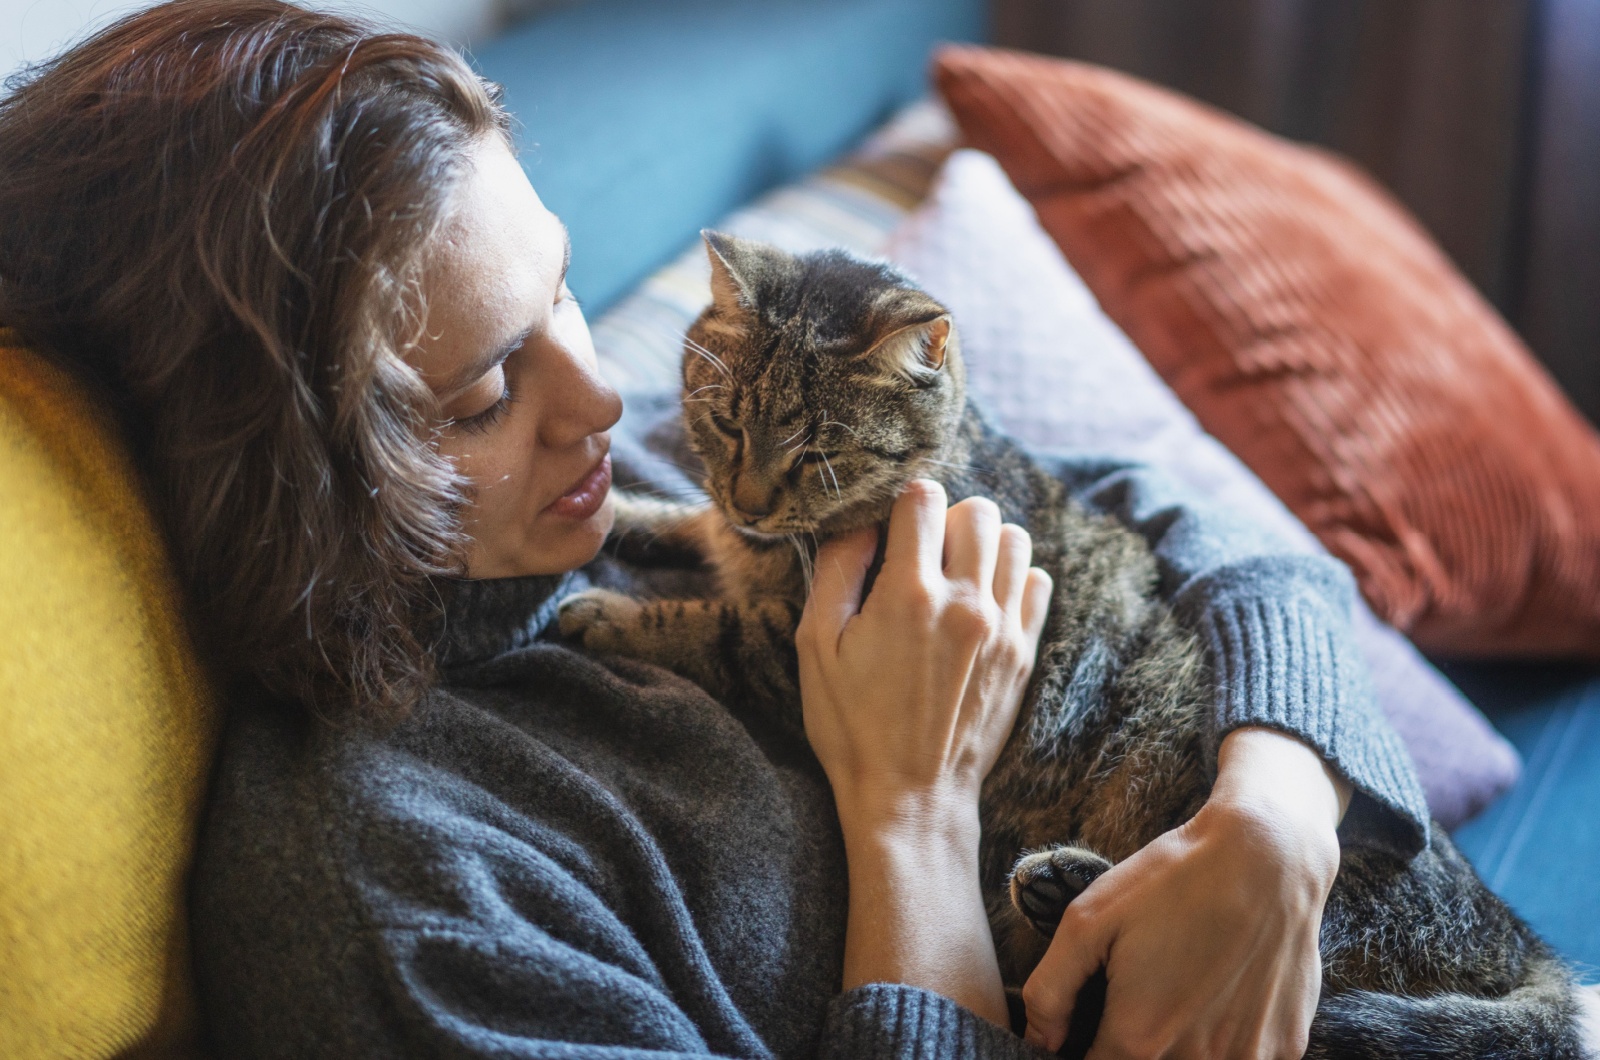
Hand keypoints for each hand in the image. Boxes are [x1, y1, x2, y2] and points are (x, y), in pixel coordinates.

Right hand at [798, 480, 1050, 1024]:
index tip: (887, 532)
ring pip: (1014, 539)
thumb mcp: (815, 645)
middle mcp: (965, 603)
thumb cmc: (850, 724)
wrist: (909, 797)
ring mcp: (1002, 628)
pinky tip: (979, 602)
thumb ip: (836, 569)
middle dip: (944, 518)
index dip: (899, 505)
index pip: (923, 497)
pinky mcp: (1022, 653)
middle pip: (976, 509)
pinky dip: (1011, 578)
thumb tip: (857, 520)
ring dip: (982, 543)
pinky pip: (1037, 581)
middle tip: (918, 553)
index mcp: (908, 594)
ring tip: (952, 573)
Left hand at [1022, 728, 1349, 1058]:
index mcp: (1139, 1038)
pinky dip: (1229, 1039)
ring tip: (1186, 987)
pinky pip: (1246, 1059)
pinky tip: (1225, 992)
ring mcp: (1249, 1058)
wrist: (1268, 854)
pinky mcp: (1287, 1045)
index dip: (1088, 1049)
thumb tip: (1039, 1040)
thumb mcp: (1088, 920)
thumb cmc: (1173, 880)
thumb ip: (1051, 990)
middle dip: (1138, 1044)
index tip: (1095, 1023)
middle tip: (1146, 991)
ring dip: (1184, 1044)